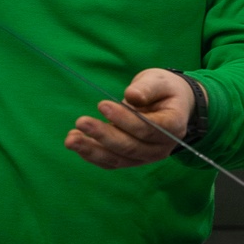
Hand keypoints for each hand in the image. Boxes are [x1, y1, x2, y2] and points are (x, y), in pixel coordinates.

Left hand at [65, 68, 196, 169]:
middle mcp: (161, 147)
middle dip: (103, 135)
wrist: (170, 105)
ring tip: (70, 139)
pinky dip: (92, 155)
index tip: (102, 105)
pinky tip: (77, 144)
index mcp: (173, 126)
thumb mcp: (159, 81)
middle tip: (81, 121)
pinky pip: (111, 162)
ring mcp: (146, 157)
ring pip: (118, 159)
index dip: (125, 119)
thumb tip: (132, 96)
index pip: (147, 128)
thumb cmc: (164, 90)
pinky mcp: (132, 159)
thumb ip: (147, 88)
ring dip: (92, 150)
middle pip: (130, 146)